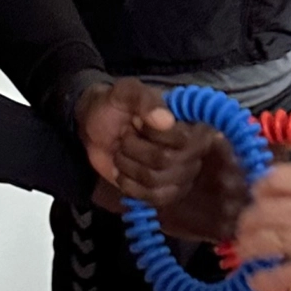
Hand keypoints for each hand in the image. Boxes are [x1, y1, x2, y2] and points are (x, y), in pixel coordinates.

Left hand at [76, 80, 250, 241]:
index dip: (152, 134)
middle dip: (133, 149)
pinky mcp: (169, 191)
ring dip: (128, 166)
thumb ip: (143, 99)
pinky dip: (130, 186)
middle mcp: (194, 147)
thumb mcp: (124, 92)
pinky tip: (123, 172)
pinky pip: (154, 199)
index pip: (182, 138)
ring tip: (122, 153)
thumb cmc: (114, 106)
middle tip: (124, 137)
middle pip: (166, 161)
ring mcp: (183, 172)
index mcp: (190, 119)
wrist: (95, 129)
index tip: (137, 121)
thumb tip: (166, 120)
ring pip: (156, 181)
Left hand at [233, 166, 290, 290]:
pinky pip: (275, 276)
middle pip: (258, 211)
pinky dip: (262, 280)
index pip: (274, 179)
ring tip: (246, 253)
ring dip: (247, 247)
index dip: (262, 188)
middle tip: (249, 226)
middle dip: (249, 220)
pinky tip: (258, 282)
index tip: (262, 194)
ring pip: (258, 241)